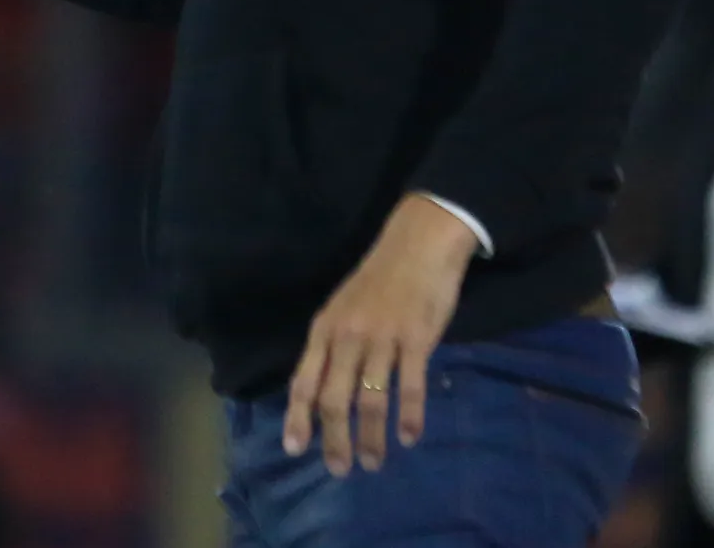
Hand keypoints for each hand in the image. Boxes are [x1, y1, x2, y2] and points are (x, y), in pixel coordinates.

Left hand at [283, 194, 477, 475]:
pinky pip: (409, 386)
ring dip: (370, 437)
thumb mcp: (343, 308)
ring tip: (373, 463)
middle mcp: (348, 336)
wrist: (418, 243)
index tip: (295, 449)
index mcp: (325, 328)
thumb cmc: (379, 279)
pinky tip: (410, 437)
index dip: (298, 417)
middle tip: (340, 470)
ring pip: (370, 399)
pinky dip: (409, 416)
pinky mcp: (416, 338)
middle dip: (334, 439)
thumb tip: (318, 390)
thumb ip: (332, 346)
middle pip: (333, 398)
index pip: (304, 380)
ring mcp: (382, 338)